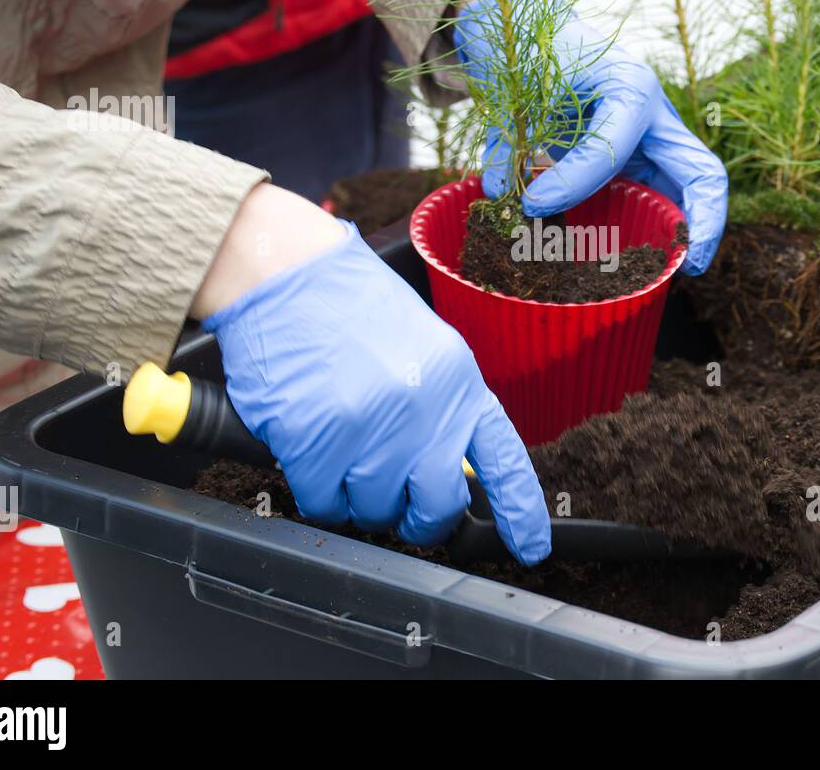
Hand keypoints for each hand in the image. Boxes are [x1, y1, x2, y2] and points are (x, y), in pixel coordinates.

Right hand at [193, 186, 550, 563]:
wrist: (290, 273)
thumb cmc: (352, 308)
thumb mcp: (426, 348)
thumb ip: (445, 407)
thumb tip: (449, 470)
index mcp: (458, 383)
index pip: (503, 461)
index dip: (520, 512)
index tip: (529, 547)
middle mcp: (424, 409)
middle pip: (437, 505)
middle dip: (418, 517)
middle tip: (397, 502)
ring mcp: (372, 426)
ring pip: (375, 510)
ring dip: (356, 496)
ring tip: (342, 449)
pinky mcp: (318, 440)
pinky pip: (324, 504)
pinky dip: (316, 490)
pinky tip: (312, 452)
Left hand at [455, 0, 727, 274]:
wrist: (531, 27)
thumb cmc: (528, 50)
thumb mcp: (514, 94)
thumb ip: (509, 145)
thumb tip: (501, 194)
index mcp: (629, 87)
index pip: (612, 149)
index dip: (573, 183)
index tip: (531, 203)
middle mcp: (654, 113)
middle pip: (700, 171)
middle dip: (703, 221)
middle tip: (688, 266)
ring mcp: (652, 136)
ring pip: (687, 188)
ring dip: (682, 229)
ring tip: (666, 273)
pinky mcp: (640, 154)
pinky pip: (661, 193)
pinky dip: (654, 224)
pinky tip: (634, 258)